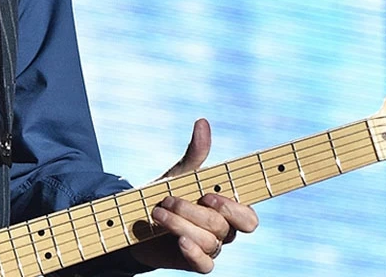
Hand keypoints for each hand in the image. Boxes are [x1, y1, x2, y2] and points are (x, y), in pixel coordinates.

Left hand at [130, 119, 258, 272]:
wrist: (136, 219)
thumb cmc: (165, 193)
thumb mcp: (180, 174)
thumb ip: (195, 153)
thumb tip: (202, 122)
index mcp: (226, 210)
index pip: (249, 218)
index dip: (235, 209)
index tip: (209, 195)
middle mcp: (223, 231)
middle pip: (224, 226)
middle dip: (194, 211)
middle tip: (169, 199)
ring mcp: (210, 248)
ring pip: (210, 242)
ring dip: (179, 224)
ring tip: (157, 211)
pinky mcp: (194, 262)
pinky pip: (205, 265)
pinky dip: (192, 252)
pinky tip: (178, 241)